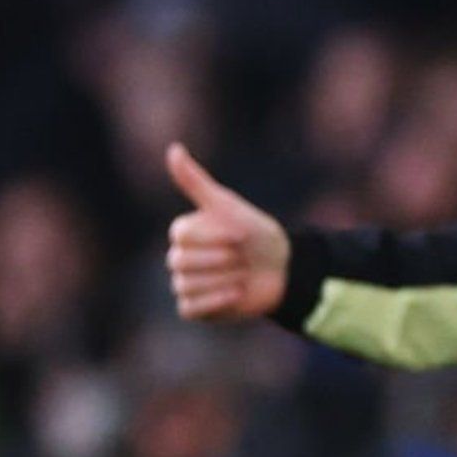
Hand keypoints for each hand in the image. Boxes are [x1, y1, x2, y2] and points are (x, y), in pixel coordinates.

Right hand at [163, 142, 290, 320]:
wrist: (283, 267)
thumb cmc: (256, 233)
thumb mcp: (227, 205)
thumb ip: (196, 181)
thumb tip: (173, 148)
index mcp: (183, 233)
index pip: (183, 237)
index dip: (216, 237)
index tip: (240, 235)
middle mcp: (179, 258)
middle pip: (183, 262)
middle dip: (223, 260)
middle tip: (243, 257)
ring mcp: (186, 284)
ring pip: (188, 285)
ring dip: (224, 279)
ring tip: (243, 275)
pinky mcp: (196, 308)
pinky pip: (189, 308)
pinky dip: (215, 302)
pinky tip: (238, 293)